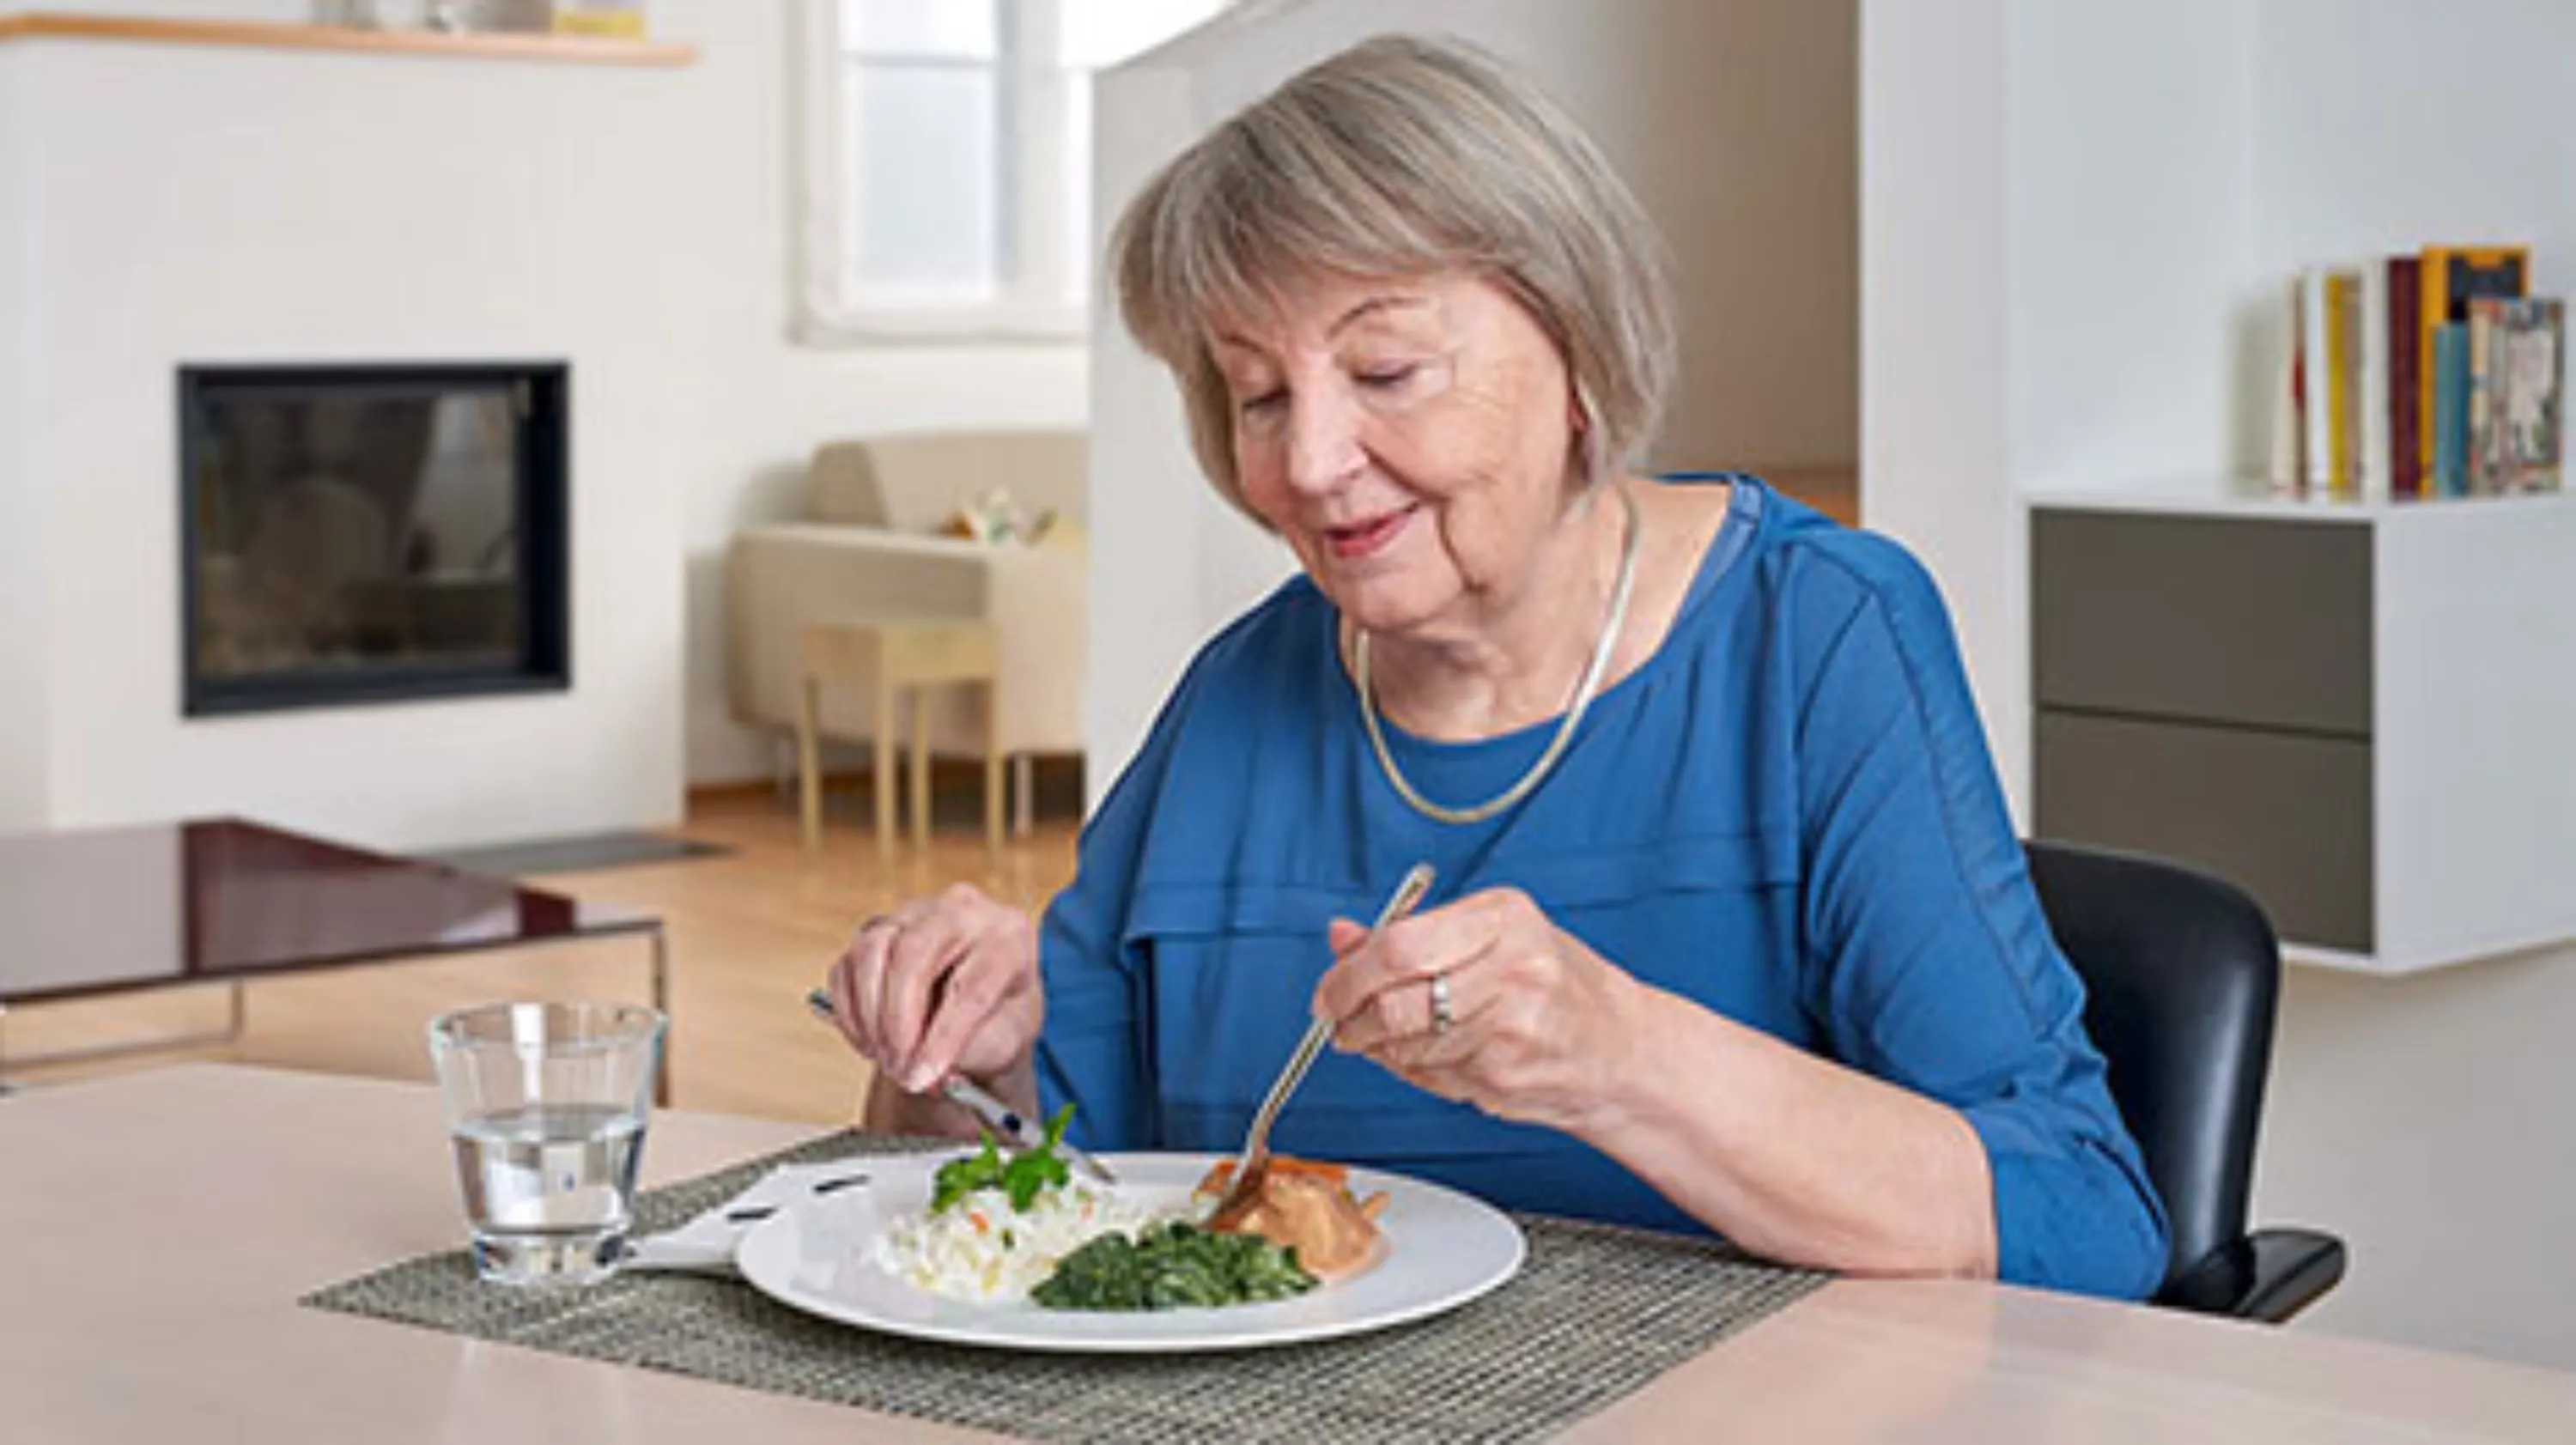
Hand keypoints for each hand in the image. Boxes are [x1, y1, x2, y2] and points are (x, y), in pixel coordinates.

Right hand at [824, 883, 1042, 1094]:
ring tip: (887, 1059)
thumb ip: (963, 1055)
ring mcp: (914, 913)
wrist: (984, 1007)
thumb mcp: (1001, 1043)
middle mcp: (962, 910)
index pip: (971, 984)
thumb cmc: (998, 1021)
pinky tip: (872, 1043)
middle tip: (898, 1069)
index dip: (944, 1037)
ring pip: (871, 951)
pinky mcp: (877, 929)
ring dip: (871, 1016)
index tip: (923, 1077)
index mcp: (1010, 934)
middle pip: (914, 952)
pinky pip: (846, 967)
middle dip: (898, 1020)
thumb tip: (922, 1072)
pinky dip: (851, 1014)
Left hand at [1312, 886, 1646, 1132]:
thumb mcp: (1489, 936)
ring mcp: (1512, 1025)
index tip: (1329, 993)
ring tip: (1399, 1038)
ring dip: (1382, 1049)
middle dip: (1351, 1021)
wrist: (1620, 1050)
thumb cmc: (1552, 984)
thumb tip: (1340, 936)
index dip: (1348, 976)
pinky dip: (1417, 1070)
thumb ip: (1409, 935)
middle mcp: (1512, 966)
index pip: (1399, 945)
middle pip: (1394, 1001)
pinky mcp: (1506, 1073)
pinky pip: (1430, 1074)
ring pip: (1406, 1044)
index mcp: (1503, 917)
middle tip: (1340, 1025)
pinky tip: (1441, 1056)